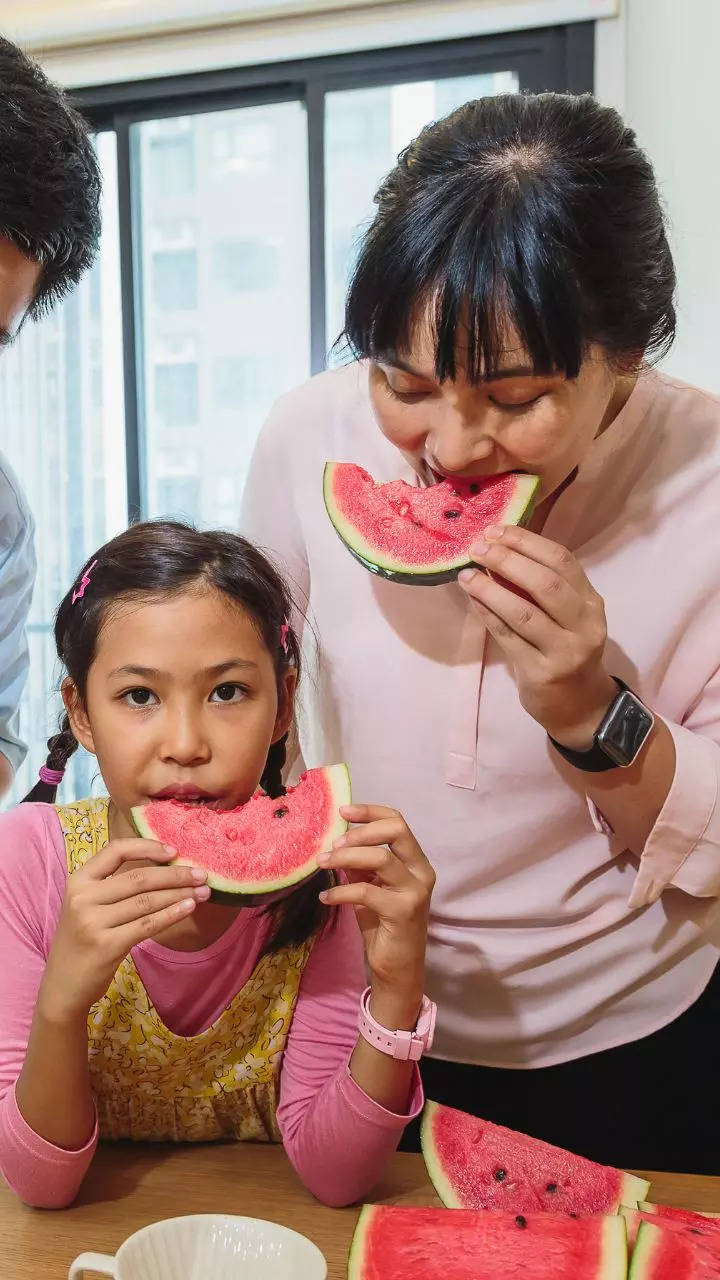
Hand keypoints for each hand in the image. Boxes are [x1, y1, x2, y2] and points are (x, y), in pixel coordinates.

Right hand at [40, 839, 209, 1023]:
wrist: (62, 986)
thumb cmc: (83, 940)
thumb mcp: (87, 906)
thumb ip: (114, 887)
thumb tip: (166, 870)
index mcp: (78, 880)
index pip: (115, 850)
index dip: (147, 846)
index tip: (174, 851)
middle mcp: (82, 897)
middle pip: (139, 877)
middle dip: (175, 875)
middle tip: (202, 875)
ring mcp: (93, 922)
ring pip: (147, 901)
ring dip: (180, 894)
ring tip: (203, 892)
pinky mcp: (106, 945)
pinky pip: (147, 924)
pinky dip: (172, 914)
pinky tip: (189, 908)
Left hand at [317, 805, 434, 1024]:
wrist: (397, 968)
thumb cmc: (383, 926)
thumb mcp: (370, 887)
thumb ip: (360, 865)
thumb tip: (336, 842)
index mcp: (415, 861)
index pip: (398, 822)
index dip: (370, 812)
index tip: (342, 811)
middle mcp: (421, 871)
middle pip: (397, 830)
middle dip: (361, 830)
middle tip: (334, 842)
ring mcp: (415, 891)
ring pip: (381, 858)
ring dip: (346, 857)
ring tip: (323, 864)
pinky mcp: (403, 911)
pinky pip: (366, 891)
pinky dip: (340, 891)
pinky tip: (326, 897)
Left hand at [459, 523, 617, 747]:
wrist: (580, 706)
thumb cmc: (565, 650)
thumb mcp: (566, 616)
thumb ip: (540, 587)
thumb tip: (496, 549)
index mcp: (591, 602)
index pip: (562, 561)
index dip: (527, 542)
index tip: (496, 530)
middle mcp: (584, 625)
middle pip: (545, 583)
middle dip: (508, 560)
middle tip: (478, 547)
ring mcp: (565, 651)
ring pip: (524, 612)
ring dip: (490, 589)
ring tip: (466, 574)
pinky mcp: (542, 673)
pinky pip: (508, 637)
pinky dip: (487, 614)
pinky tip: (472, 599)